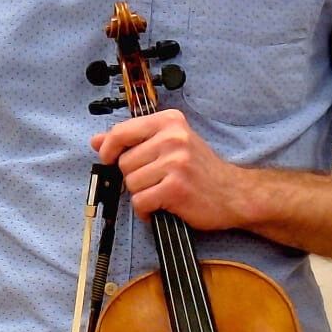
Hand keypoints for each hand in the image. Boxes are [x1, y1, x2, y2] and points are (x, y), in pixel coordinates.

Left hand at [91, 108, 251, 229]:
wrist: (235, 194)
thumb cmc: (200, 170)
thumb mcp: (170, 145)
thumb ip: (133, 140)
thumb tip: (96, 140)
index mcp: (170, 121)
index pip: (121, 131)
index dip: (108, 147)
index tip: (108, 157)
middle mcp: (173, 138)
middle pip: (124, 162)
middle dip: (134, 176)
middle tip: (157, 180)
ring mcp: (175, 162)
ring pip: (130, 183)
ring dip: (142, 194)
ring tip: (163, 192)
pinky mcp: (176, 188)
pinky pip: (140, 202)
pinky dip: (147, 210)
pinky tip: (162, 207)